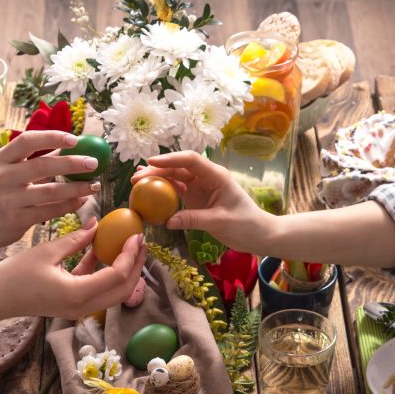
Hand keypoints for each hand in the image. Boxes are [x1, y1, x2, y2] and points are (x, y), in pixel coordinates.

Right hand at [0, 131, 102, 249]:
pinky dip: (69, 205)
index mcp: (2, 159)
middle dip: (72, 163)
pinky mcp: (17, 219)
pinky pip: (49, 210)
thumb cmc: (3, 193)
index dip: (52, 137)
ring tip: (95, 185)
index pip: (27, 140)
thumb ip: (38, 159)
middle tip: (94, 163)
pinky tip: (82, 200)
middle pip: (43, 165)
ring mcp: (9, 199)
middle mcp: (3, 177)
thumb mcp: (12, 172)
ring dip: (77, 188)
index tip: (75, 139)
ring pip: (50, 191)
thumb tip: (70, 145)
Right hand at [0, 217, 146, 320]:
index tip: (136, 235)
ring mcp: (78, 309)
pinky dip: (104, 272)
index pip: (117, 275)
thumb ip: (76, 239)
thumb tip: (98, 224)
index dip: (130, 254)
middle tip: (140, 241)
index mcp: (78, 294)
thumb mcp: (47, 252)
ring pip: (114, 292)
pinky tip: (102, 250)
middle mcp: (82, 307)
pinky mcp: (73, 306)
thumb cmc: (15, 275)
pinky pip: (97, 290)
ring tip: (129, 245)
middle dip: (136, 265)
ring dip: (123, 270)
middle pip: (123, 289)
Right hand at [134, 151, 276, 252]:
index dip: (170, 159)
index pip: (191, 161)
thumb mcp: (220, 222)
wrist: (258, 234)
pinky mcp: (197, 199)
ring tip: (136, 182)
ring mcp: (201, 188)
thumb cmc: (245, 224)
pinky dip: (163, 193)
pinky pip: (177, 192)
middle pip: (178, 168)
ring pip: (175, 179)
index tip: (150, 162)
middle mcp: (207, 178)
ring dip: (157, 180)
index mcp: (216, 176)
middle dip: (157, 171)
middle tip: (136, 179)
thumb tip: (168, 221)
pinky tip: (149, 194)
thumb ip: (194, 220)